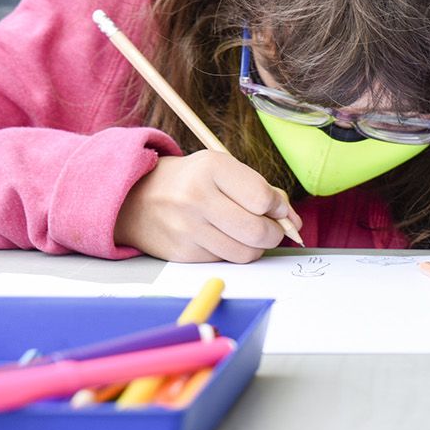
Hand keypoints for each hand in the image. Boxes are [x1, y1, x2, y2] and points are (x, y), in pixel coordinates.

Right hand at [115, 150, 300, 262]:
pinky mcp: (181, 253)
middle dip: (275, 233)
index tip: (278, 208)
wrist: (136, 198)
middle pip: (257, 231)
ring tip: (250, 233)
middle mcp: (196, 198)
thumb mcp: (224, 169)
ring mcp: (186, 228)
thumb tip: (293, 221)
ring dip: (257, 247)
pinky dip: (232, 252)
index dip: (279, 207)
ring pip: (245, 253)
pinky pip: (224, 261)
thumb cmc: (192, 181)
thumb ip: (262, 190)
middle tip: (272, 228)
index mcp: (211, 168)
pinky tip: (224, 238)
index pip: (262, 198)